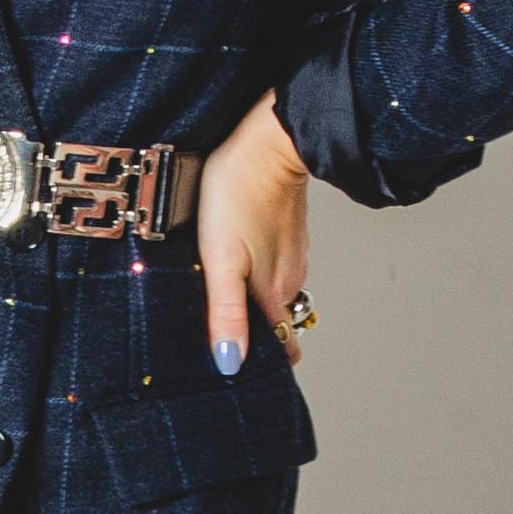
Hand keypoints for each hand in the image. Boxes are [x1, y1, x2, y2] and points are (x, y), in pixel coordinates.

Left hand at [195, 88, 310, 370]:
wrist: (269, 140)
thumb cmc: (238, 193)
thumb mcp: (222, 260)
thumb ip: (227, 313)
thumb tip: (230, 364)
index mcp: (274, 294)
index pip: (278, 349)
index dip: (260, 363)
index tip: (238, 373)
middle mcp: (288, 279)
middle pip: (276, 325)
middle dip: (254, 340)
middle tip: (222, 345)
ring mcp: (290, 253)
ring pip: (275, 295)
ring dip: (254, 307)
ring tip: (222, 308)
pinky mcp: (285, 230)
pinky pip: (273, 266)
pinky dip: (257, 276)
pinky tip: (235, 265)